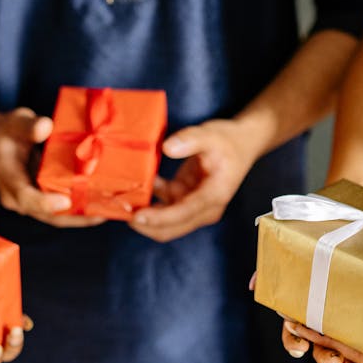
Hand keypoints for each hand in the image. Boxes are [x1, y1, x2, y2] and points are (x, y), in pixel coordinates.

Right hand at [0, 108, 105, 227]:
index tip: (66, 200)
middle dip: (74, 216)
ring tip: (107, 211)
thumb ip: (28, 125)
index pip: (24, 195)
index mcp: (6, 176)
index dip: (44, 202)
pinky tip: (100, 206)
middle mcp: (16, 197)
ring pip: (55, 217)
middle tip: (102, 212)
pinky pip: (60, 211)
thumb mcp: (14, 121)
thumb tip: (46, 127)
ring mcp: (28, 203)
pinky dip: (79, 210)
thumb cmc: (6, 131)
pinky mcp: (40, 202)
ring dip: (80, 217)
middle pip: (45, 214)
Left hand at [130, 118, 259, 242]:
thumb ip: (190, 140)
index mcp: (214, 195)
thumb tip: (167, 147)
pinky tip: (137, 185)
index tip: (136, 216)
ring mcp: (195, 206)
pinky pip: (164, 206)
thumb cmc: (228, 140)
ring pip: (165, 222)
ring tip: (120, 201)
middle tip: (119, 211)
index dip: (159, 218)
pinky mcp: (186, 199)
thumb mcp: (211, 134)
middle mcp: (205, 208)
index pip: (183, 213)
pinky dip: (150, 200)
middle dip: (145, 224)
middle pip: (171, 228)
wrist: (242, 143)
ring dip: (144, 215)